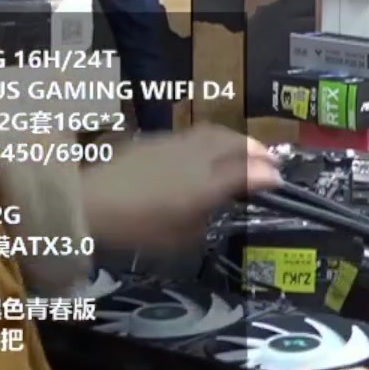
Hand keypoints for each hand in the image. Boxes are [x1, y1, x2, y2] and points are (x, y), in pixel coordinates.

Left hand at [80, 126, 279, 249]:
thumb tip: (222, 204)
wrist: (87, 202)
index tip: (280, 178)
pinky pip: (195, 134)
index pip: (246, 172)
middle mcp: (197, 157)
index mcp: (205, 185)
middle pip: (235, 144)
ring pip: (215, 133)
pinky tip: (209, 149)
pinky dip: (213, 139)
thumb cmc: (135, 229)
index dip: (267, 174)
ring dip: (236, 139)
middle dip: (256, 150)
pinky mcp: (156, 140)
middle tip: (269, 159)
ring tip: (245, 148)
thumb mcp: (178, 236)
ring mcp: (176, 144)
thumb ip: (207, 216)